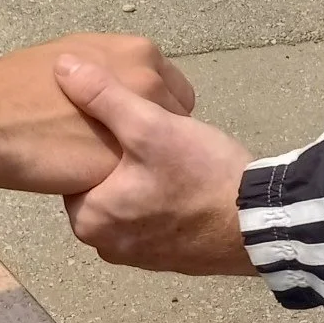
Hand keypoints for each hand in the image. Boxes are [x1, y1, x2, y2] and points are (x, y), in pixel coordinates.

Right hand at [0, 34, 195, 198]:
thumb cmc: (17, 87)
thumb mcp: (72, 60)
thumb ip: (105, 72)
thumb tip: (115, 85)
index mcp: (138, 52)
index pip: (173, 90)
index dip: (152, 109)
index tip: (128, 122)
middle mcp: (150, 83)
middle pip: (175, 121)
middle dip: (153, 136)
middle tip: (120, 146)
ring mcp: (141, 124)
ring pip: (159, 153)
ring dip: (142, 160)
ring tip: (106, 164)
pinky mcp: (124, 162)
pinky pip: (136, 177)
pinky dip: (125, 182)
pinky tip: (97, 179)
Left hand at [53, 57, 255, 274]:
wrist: (261, 224)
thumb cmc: (201, 175)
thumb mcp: (150, 126)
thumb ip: (103, 95)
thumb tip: (62, 66)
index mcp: (88, 221)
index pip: (73, 166)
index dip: (93, 135)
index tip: (118, 116)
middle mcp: (105, 246)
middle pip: (101, 182)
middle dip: (119, 155)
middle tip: (148, 128)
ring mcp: (138, 255)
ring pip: (127, 197)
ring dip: (141, 173)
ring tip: (166, 147)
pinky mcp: (167, 257)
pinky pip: (151, 215)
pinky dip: (160, 194)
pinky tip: (182, 174)